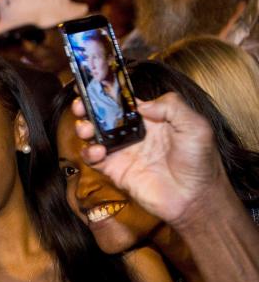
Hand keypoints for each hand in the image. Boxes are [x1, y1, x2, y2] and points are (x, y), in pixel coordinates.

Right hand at [72, 92, 222, 227]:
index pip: (123, 101)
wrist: (195, 198)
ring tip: (86, 128)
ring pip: (94, 135)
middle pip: (102, 116)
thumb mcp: (196, 126)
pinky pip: (94, 159)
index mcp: (150, 119)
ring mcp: (123, 151)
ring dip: (84, 128)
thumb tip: (141, 105)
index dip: (107, 91)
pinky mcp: (116, 170)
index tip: (92, 83)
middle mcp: (133, 133)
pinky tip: (98, 151)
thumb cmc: (200, 162)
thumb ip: (172, 106)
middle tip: (81, 104)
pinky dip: (89, 153)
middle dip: (88, 107)